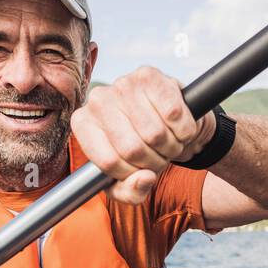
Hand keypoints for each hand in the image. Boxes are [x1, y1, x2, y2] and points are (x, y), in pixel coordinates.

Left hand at [71, 66, 215, 204]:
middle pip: (132, 149)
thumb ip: (130, 192)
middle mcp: (97, 99)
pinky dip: (184, 129)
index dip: (131, 174)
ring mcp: (122, 84)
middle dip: (154, 162)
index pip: (108, 162)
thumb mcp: (130, 180)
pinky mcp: (149, 75)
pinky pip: (173, 114)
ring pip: (155, 134)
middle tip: (159, 156)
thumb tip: (144, 179)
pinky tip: (179, 127)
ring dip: (171, 147)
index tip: (139, 171)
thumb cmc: (144, 151)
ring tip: (169, 142)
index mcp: (83, 124)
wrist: (170, 120)